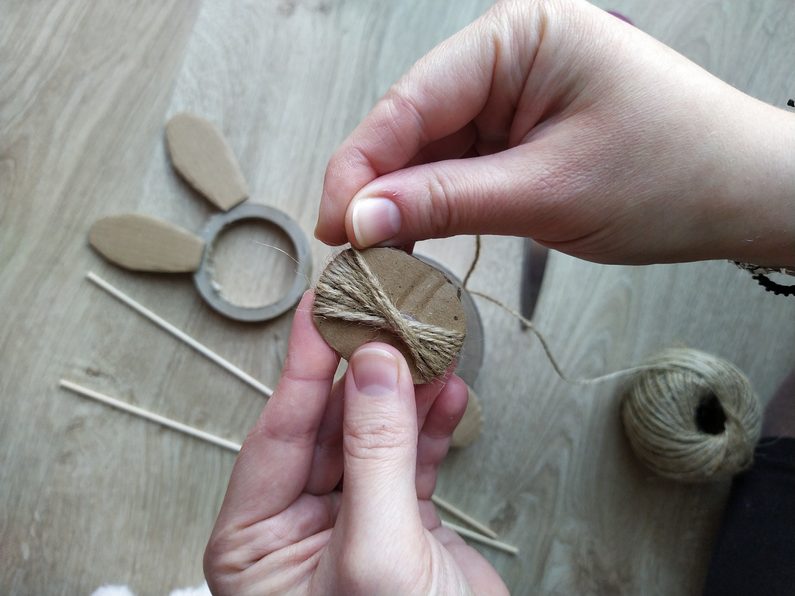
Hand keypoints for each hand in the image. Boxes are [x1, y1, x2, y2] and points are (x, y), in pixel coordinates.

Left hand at [204, 292, 507, 595]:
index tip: (322, 305)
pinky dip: (435, 426)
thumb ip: (373, 452)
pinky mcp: (401, 524)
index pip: (278, 429)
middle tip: (386, 315)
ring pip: (375, 434)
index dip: (304, 361)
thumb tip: (373, 367)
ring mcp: (353, 521)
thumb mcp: (376, 552)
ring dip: (406, 391)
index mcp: (257, 542)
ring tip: (428, 346)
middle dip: (364, 371)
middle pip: (329, 424)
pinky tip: (450, 394)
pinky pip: (412, 458)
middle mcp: (298, 527)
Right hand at [316, 0, 794, 265]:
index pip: (412, 100)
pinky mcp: (517, 134)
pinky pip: (457, 169)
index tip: (334, 226)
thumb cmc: (673, 172)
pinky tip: (414, 242)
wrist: (741, 194)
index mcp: (521, 37)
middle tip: (351, 254)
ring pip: (429, 152)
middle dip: (378, 190)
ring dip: (403, 205)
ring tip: (379, 259)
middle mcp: (509, 57)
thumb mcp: (549, 192)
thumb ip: (446, 202)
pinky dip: (434, 208)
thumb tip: (361, 217)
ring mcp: (512, 96)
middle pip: (413, 125)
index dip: (361, 166)